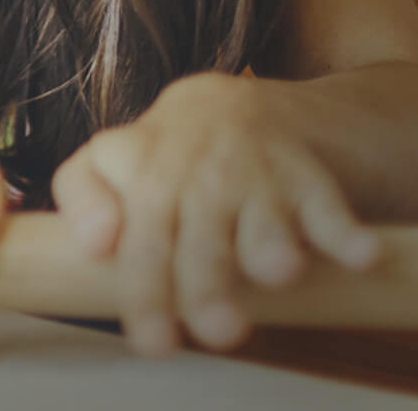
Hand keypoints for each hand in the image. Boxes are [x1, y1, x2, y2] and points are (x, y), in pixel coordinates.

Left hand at [52, 71, 381, 355]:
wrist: (235, 110)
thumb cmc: (161, 161)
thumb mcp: (107, 165)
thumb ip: (84, 199)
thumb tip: (94, 245)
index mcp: (133, 163)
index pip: (115, 201)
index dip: (112, 236)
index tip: (117, 271)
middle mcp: (190, 169)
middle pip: (190, 228)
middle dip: (202, 280)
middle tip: (215, 332)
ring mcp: (252, 175)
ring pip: (260, 216)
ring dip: (270, 244)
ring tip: (275, 272)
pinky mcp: (307, 182)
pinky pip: (328, 208)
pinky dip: (346, 234)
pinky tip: (359, 256)